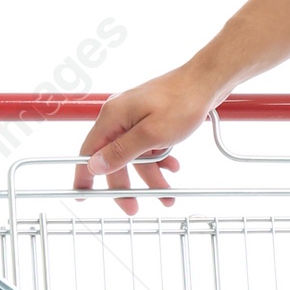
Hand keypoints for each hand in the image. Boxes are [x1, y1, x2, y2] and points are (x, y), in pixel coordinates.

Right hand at [75, 64, 217, 212]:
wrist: (208, 82)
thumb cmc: (183, 101)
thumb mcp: (152, 134)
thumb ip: (121, 152)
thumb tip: (94, 166)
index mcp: (113, 116)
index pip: (89, 151)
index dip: (84, 175)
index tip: (81, 196)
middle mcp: (120, 116)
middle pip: (114, 158)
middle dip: (126, 184)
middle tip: (133, 207)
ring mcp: (136, 117)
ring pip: (136, 155)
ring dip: (151, 175)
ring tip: (166, 195)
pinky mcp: (150, 119)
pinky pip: (148, 145)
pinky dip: (159, 159)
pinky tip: (172, 167)